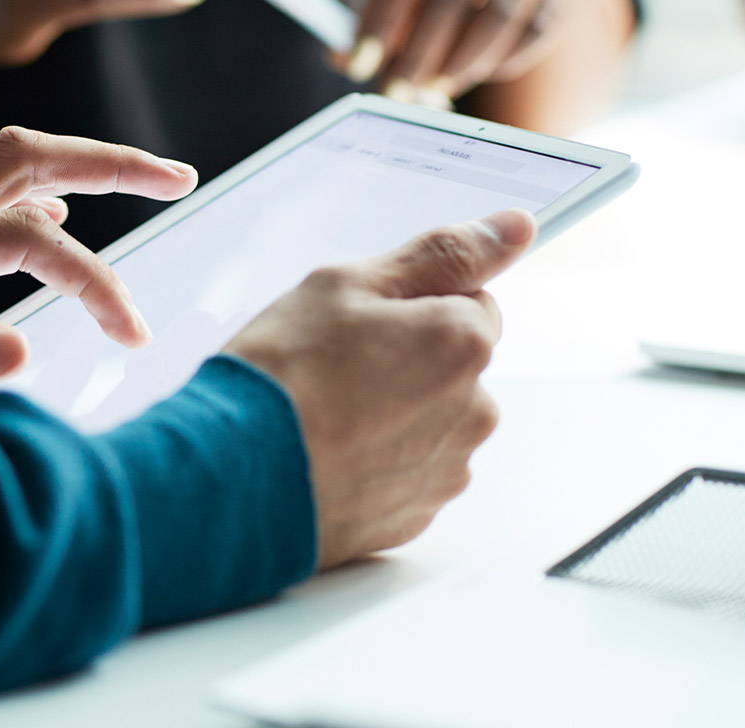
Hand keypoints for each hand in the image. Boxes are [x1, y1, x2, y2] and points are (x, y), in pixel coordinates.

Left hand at [0, 128, 196, 397]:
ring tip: (134, 191)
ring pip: (3, 168)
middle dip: (110, 162)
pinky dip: (25, 202)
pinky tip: (36, 234)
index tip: (133, 331)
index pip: (28, 241)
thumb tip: (23, 352)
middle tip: (178, 178)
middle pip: (28, 157)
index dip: (94, 282)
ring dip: (75, 172)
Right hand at [225, 209, 535, 568]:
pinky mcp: (414, 517)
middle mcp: (472, 412)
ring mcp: (444, 471)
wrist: (230, 479)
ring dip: (391, 416)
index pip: (469, 303)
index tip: (361, 323)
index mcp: (462, 344)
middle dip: (405, 363)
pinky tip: (326, 456)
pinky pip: (405, 475)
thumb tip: (514, 228)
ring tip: (323, 419)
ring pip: (429, 423)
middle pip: (451, 367)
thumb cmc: (281, 379)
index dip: (409, 306)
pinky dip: (374, 464)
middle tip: (333, 370)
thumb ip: (441, 255)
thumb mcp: (346, 287)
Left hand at [339, 0, 614, 104]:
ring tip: (433, 88)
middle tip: (394, 91)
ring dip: (460, 64)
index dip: (380, 19)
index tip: (358, 63)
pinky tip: (475, 71)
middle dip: (417, 55)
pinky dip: (503, 61)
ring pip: (497, 18)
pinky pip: (535, 31)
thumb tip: (342, 58)